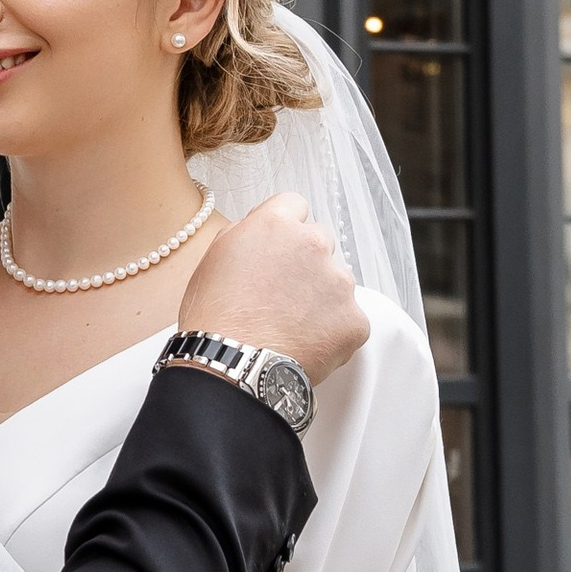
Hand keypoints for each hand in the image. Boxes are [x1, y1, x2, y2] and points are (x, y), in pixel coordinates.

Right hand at [175, 195, 364, 385]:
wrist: (233, 366)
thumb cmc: (215, 317)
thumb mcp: (215, 257)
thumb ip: (247, 233)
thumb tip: (264, 230)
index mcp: (276, 225)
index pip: (294, 205)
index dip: (285, 229)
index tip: (278, 249)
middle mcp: (313, 244)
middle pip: (320, 241)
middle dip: (305, 263)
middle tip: (282, 293)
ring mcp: (339, 282)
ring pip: (337, 281)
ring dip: (321, 297)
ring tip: (291, 324)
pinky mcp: (355, 319)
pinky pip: (349, 320)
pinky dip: (332, 331)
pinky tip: (305, 343)